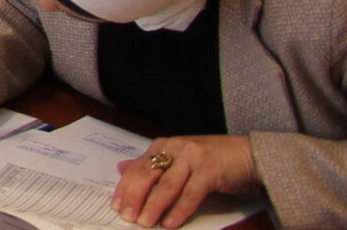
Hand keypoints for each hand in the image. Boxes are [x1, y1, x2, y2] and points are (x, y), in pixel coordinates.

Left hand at [112, 136, 257, 227]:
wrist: (250, 156)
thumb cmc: (213, 161)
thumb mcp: (179, 160)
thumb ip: (152, 165)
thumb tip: (121, 168)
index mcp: (163, 146)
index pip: (137, 168)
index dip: (125, 188)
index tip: (116, 206)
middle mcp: (174, 148)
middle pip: (147, 175)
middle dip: (135, 198)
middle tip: (127, 217)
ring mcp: (192, 157)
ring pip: (167, 186)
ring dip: (154, 207)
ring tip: (145, 223)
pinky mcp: (209, 170)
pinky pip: (190, 194)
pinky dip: (179, 210)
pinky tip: (170, 223)